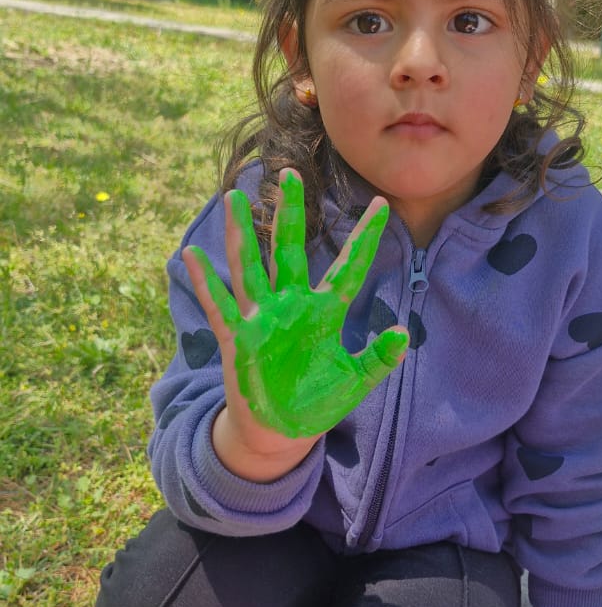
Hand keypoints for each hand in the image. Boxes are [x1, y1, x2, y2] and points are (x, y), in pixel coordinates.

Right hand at [184, 168, 408, 440]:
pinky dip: (206, 283)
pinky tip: (194, 255)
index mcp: (324, 312)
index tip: (381, 204)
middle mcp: (291, 305)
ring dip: (242, 234)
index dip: (364, 238)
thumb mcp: (354, 381)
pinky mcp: (238, 339)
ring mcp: (261, 319)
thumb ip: (378, 358)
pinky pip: (220, 306)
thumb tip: (403, 333)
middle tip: (290, 174)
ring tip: (235, 197)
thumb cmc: (316, 403)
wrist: (281, 432)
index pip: (348, 267)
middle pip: (289, 249)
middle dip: (290, 213)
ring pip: (250, 266)